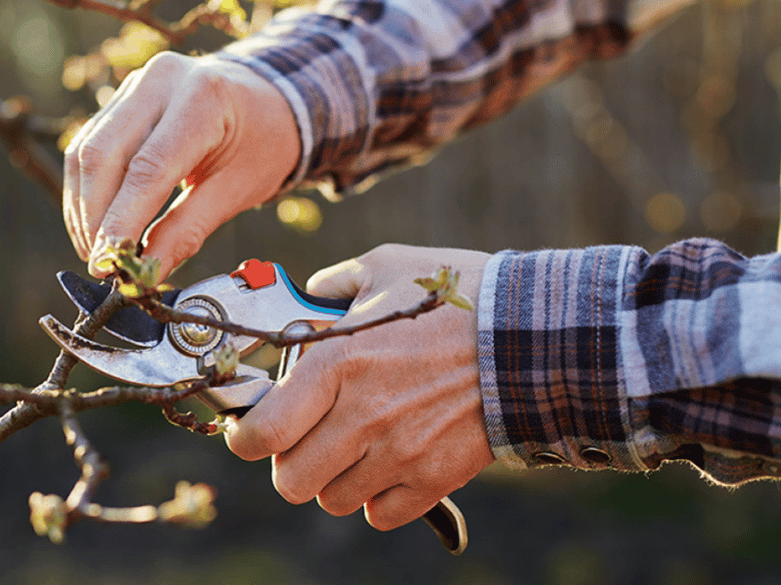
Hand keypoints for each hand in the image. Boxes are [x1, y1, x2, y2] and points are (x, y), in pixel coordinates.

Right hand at [63, 51, 299, 278]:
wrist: (266, 99)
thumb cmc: (261, 143)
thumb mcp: (237, 190)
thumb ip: (188, 230)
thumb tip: (146, 273)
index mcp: (203, 98)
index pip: (148, 167)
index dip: (121, 220)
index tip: (107, 263)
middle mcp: (162, 80)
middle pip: (104, 153)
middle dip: (95, 216)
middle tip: (100, 263)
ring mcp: (137, 84)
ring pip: (87, 150)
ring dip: (83, 207)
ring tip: (96, 250)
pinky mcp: (121, 97)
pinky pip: (89, 145)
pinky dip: (86, 190)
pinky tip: (95, 224)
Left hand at [223, 244, 495, 530]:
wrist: (534, 335)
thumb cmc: (459, 296)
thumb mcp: (387, 266)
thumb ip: (335, 283)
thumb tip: (310, 294)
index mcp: (337, 363)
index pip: (262, 434)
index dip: (246, 438)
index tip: (253, 429)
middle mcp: (361, 416)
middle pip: (291, 480)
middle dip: (290, 462)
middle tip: (305, 438)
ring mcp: (399, 453)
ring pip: (333, 499)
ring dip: (333, 479)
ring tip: (352, 447)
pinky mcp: (434, 477)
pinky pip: (381, 514)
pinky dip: (377, 497)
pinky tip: (387, 464)